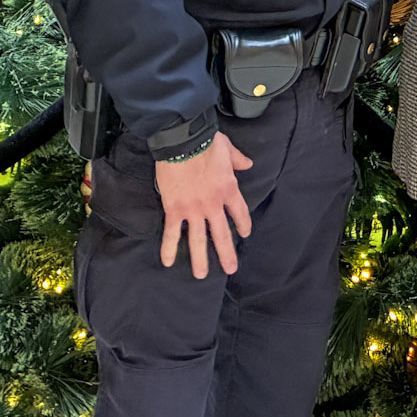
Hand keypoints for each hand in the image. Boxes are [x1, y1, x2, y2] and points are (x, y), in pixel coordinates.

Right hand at [155, 132, 253, 278]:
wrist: (184, 140)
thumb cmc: (206, 141)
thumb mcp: (228, 148)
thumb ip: (238, 159)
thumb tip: (248, 163)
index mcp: (229, 189)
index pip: (240, 213)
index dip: (243, 224)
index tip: (245, 233)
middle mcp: (214, 204)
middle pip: (222, 234)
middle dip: (226, 253)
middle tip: (230, 268)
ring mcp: (194, 209)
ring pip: (198, 240)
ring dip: (200, 259)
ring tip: (201, 275)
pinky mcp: (174, 209)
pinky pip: (172, 233)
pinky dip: (169, 248)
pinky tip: (167, 262)